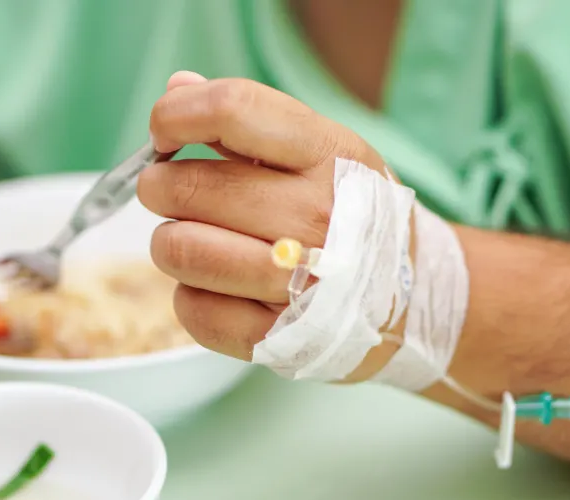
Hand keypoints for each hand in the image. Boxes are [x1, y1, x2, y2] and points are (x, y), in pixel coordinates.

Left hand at [139, 72, 406, 380]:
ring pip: (179, 251)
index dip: (175, 116)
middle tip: (171, 193)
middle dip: (160, 187)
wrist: (409, 294)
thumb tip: (176, 92)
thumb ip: (246, 119)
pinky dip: (190, 295)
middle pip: (187, 188)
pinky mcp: (278, 336)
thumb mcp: (320, 149)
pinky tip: (216, 285)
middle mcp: (319, 215)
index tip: (164, 133)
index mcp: (330, 154)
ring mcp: (302, 282)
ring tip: (193, 239)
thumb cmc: (353, 210)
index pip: (232, 110)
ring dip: (170, 242)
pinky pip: (192, 311)